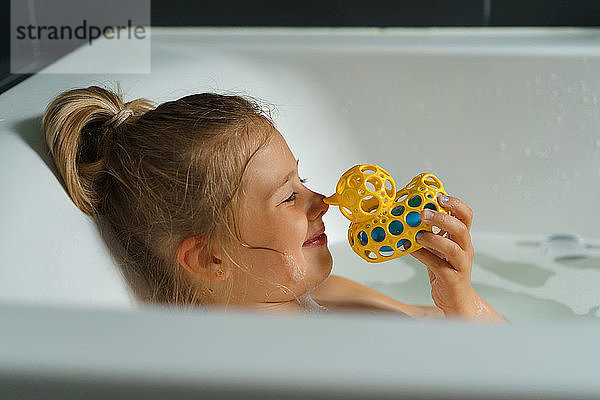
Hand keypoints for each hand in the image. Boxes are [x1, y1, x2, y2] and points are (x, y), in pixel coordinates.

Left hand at [410, 194, 504, 321]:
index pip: (466, 216)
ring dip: (434, 239)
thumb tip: (409, 215)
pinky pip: (438, 265)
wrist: (455, 299)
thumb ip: (430, 232)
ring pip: (452, 248)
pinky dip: (423, 256)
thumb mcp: (439, 248)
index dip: (455, 204)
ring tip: (418, 235)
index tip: (439, 197)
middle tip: (424, 213)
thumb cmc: (445, 270)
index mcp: (462, 238)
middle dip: (443, 219)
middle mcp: (464, 249)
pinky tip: (411, 250)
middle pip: (461, 229)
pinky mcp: (452, 279)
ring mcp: (460, 265)